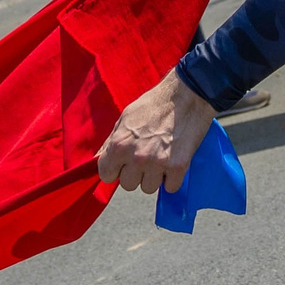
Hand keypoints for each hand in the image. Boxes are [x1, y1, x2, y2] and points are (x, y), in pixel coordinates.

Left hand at [97, 70, 217, 194]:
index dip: (115, 169)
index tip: (124, 163)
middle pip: (128, 185)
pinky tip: (173, 162)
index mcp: (119, 145)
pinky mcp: (178, 167)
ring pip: (148, 188)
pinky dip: (172, 178)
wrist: (186, 96)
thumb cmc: (154, 105)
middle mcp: (136, 157)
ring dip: (154, 177)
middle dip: (135, 174)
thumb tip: (98, 160)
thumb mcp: (125, 118)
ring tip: (160, 158)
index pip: (106, 175)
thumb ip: (111, 142)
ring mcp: (158, 164)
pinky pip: (170, 187)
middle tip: (145, 157)